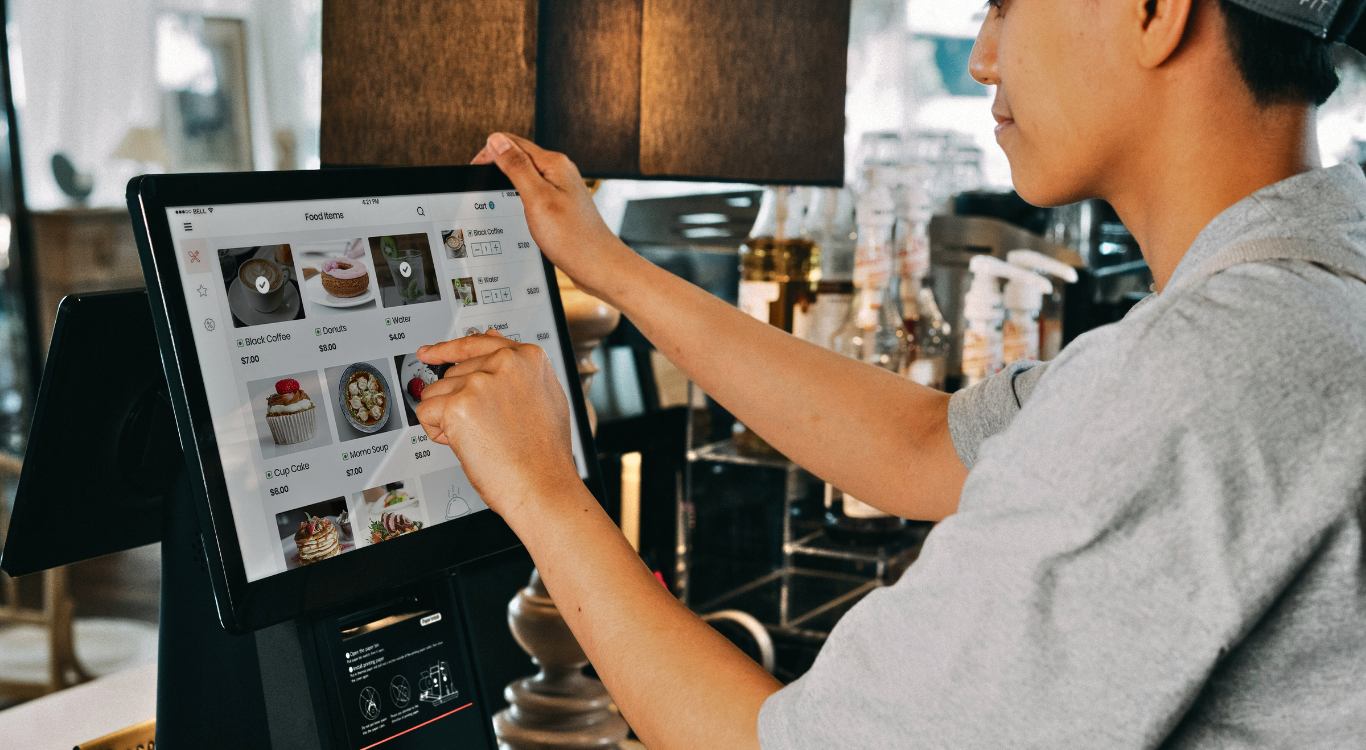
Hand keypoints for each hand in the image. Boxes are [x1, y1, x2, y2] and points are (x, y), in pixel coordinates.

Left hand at [414, 331, 580, 517]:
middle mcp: (504, 363)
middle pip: (452, 374)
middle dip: (458, 402)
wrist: (541, 484)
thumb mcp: (545, 396)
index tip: (430, 351)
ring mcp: (480, 382)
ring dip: (447, 418)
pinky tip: (464, 443)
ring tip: (479, 437)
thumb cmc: (545, 453)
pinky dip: (436, 432)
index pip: (477, 343)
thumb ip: (517, 368)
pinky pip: (426, 412)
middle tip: (485, 428)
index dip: (448, 349)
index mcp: (527, 357)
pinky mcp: (458, 405)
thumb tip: (493, 340)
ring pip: (436, 393)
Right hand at [471, 133, 629, 298]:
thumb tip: (496, 140)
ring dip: (507, 183)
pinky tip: (516, 213)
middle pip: (519, 156)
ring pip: (526, 176)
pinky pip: (534, 193)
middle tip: (481, 188)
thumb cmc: (572, 237)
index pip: (512, 142)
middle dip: (496, 167)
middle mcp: (559, 171)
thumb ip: (516, 167)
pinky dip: (519, 199)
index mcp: (553, 163)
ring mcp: (561, 189)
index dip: (489, 153)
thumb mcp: (536, 198)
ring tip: (495, 199)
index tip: (474, 173)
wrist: (598, 266)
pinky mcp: (561, 205)